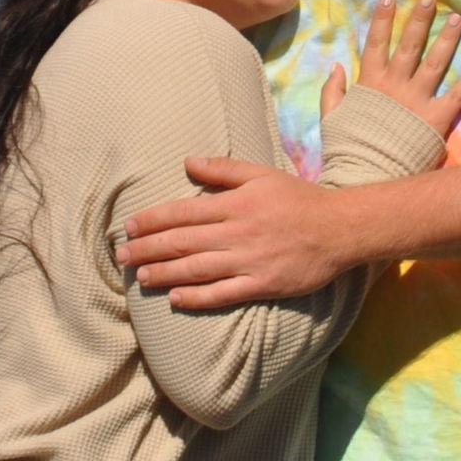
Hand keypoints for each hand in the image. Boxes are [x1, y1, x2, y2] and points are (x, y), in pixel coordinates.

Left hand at [118, 162, 343, 308]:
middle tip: (121, 257)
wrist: (339, 229)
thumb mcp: (261, 174)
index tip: (129, 227)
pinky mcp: (261, 285)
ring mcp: (248, 261)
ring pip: (196, 269)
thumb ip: (223, 169)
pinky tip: (175, 298)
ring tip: (139, 277)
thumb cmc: (298, 198)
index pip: (182, 212)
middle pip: (182, 242)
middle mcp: (236, 233)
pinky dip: (196, 297)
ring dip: (164, 273)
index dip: (152, 220)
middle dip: (148, 249)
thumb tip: (187, 162)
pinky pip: (222, 293)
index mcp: (234, 204)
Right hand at [319, 0, 460, 144]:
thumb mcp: (331, 118)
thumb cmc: (347, 149)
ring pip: (435, 63)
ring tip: (458, 19)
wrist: (368, 176)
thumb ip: (332, 91)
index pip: (376, 43)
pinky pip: (457, 96)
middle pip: (410, 45)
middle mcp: (395, 86)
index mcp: (370, 84)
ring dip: (447, 40)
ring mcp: (417, 101)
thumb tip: (337, 65)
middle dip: (420, 19)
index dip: (383, 20)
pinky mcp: (436, 119)